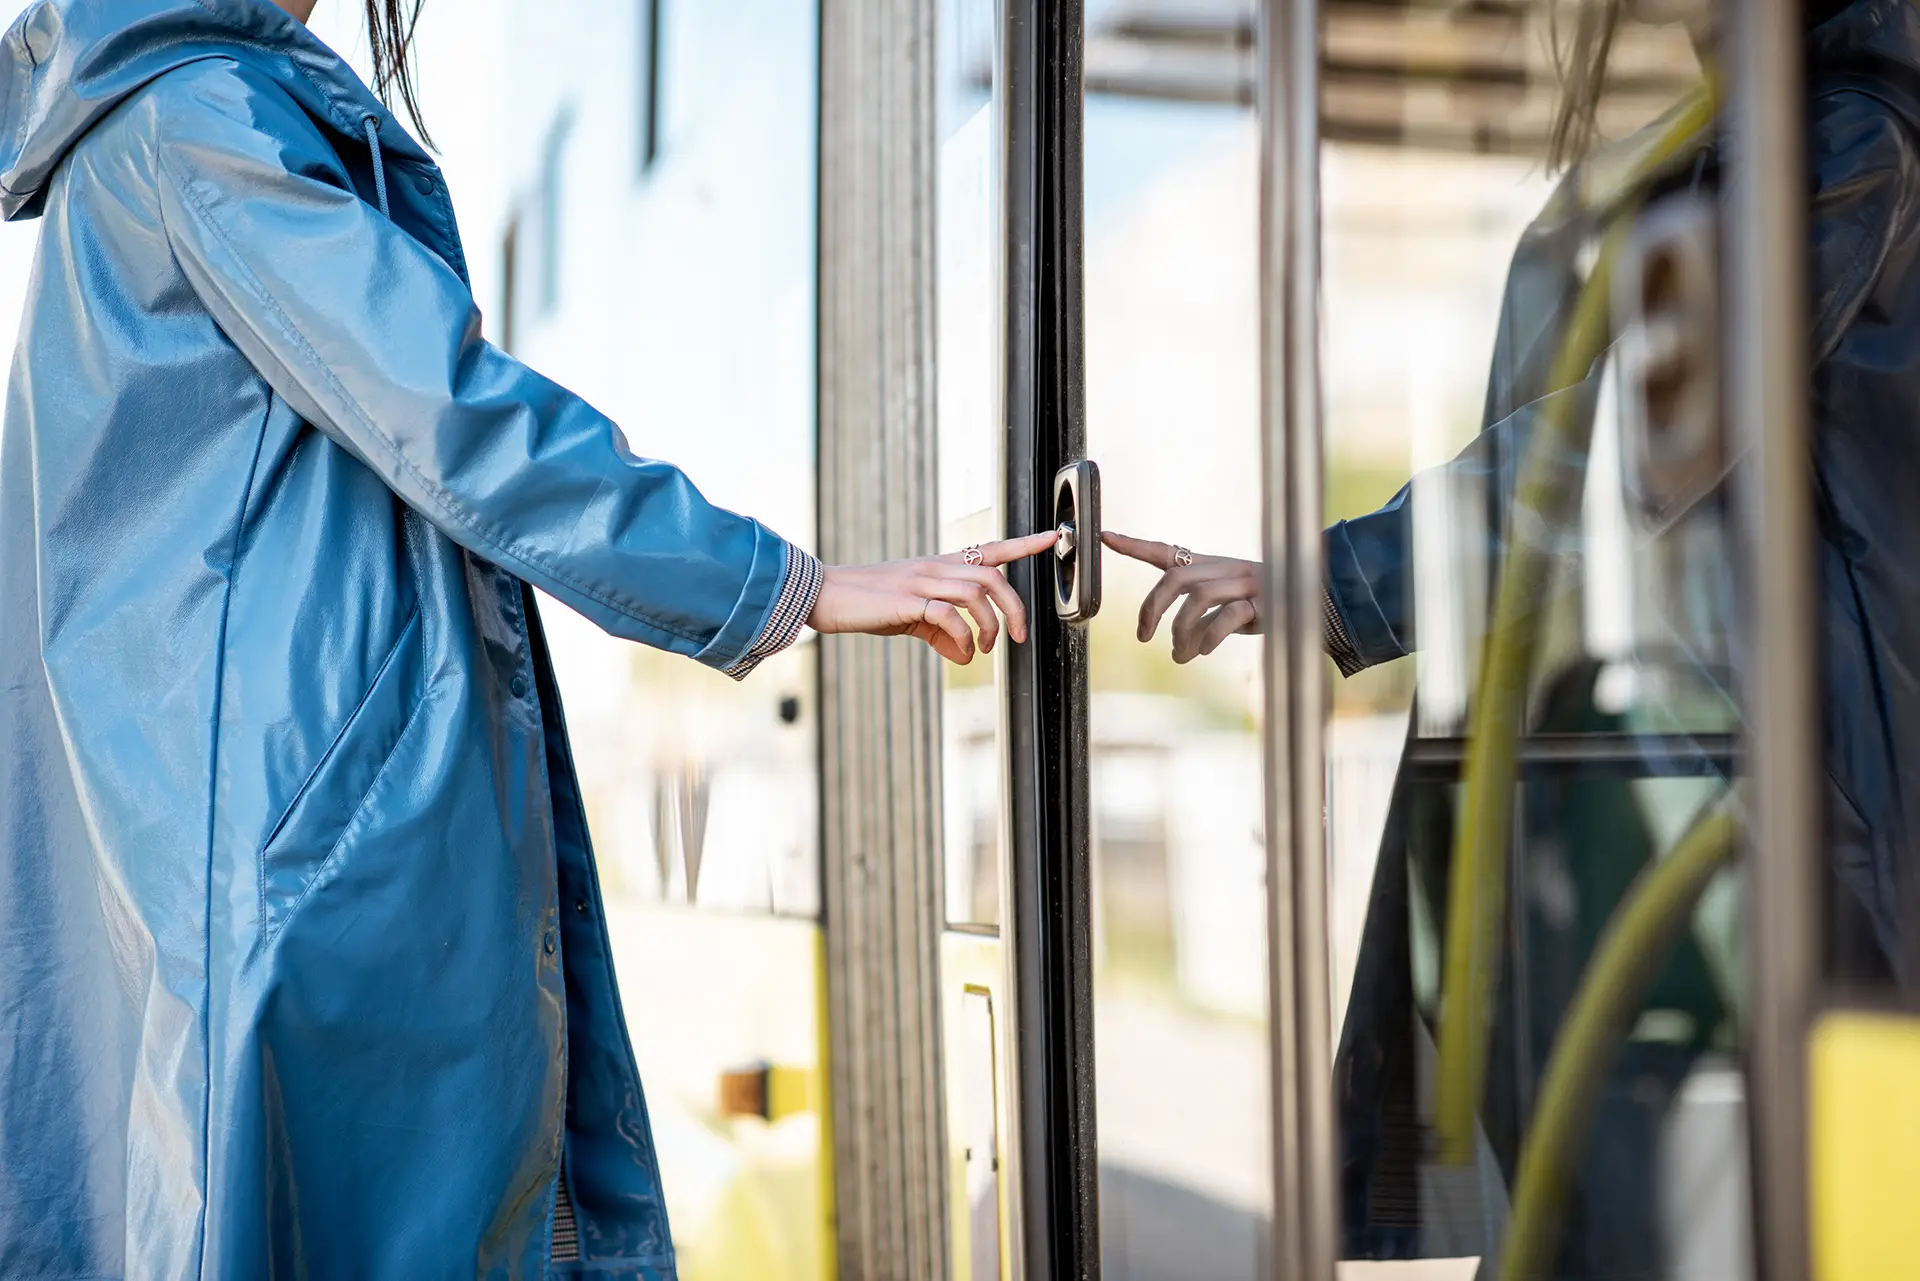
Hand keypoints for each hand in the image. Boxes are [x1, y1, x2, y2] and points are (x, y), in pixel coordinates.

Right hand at [806, 531, 1059, 663]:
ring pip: (977, 591)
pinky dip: (963, 638)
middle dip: (1015, 608)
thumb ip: (941, 631)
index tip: (1052, 537)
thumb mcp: (911, 616)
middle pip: (994, 576)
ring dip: (990, 625)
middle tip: (1017, 638)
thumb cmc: (869, 603)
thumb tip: (966, 654)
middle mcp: (935, 567)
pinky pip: (949, 615)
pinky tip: (961, 653)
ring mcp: (922, 581)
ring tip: (986, 649)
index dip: (1024, 544)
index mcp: (939, 565)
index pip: (990, 549)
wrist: (826, 595)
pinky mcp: (907, 600)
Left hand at [1103, 531, 1262, 662]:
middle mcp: (1224, 568)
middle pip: (1175, 578)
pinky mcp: (1262, 602)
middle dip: (1152, 608)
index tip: (1105, 536)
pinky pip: (1227, 617)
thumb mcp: (1227, 606)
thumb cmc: (1265, 604)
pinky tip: (1202, 652)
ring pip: (1198, 599)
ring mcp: (1244, 583)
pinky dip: (1209, 637)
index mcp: (1210, 565)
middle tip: (1143, 636)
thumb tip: (1178, 649)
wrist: (1318, 599)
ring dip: (1182, 632)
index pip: (1166, 551)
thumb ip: (1200, 618)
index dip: (1135, 545)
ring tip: (1179, 656)